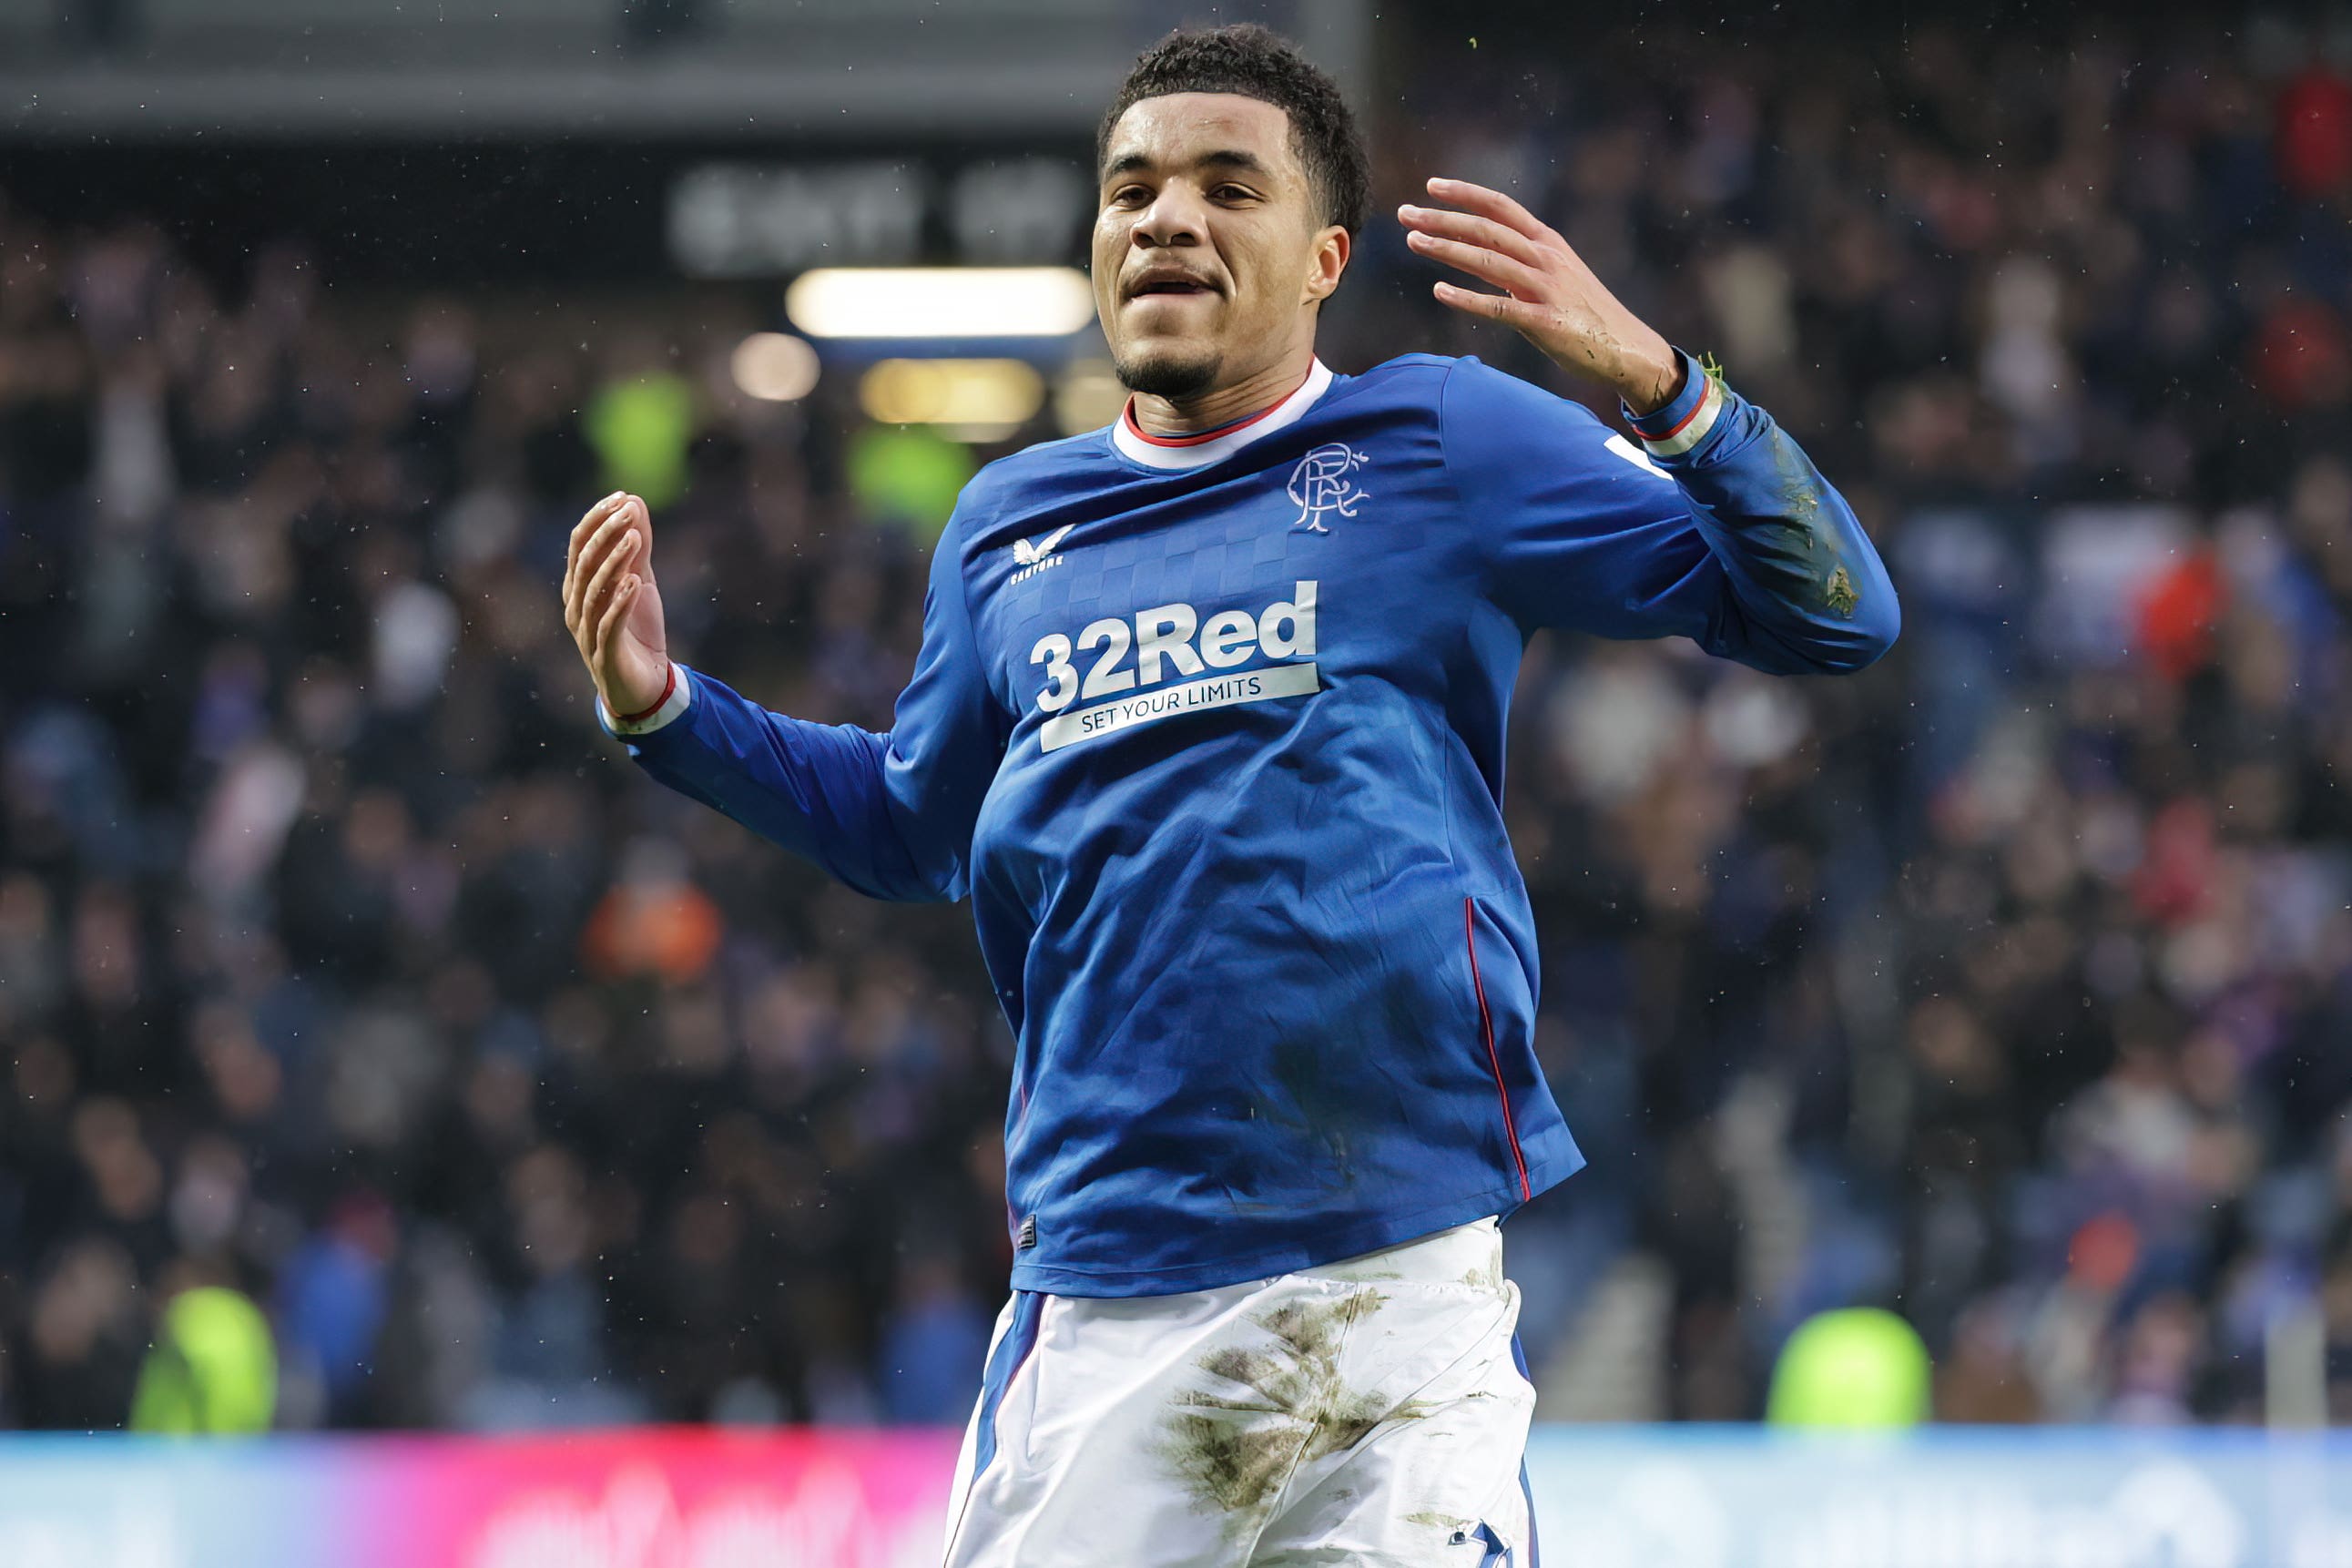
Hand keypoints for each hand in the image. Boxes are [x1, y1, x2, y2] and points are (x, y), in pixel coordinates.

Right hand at [563, 491, 670, 717]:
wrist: (644, 687)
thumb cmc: (637, 631)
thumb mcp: (641, 582)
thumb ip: (637, 548)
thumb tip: (635, 502)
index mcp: (578, 586)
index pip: (579, 545)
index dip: (598, 519)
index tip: (622, 497)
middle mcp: (576, 607)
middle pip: (584, 563)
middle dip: (606, 534)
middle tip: (629, 511)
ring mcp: (586, 632)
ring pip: (594, 591)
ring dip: (615, 562)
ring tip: (635, 539)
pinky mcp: (604, 655)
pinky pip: (608, 625)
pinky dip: (621, 602)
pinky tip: (636, 582)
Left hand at [1400, 177, 1683, 414]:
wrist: (1627, 348)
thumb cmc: (1584, 314)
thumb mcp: (1552, 276)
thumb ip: (1515, 263)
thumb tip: (1474, 252)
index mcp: (1547, 242)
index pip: (1500, 208)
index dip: (1465, 193)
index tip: (1431, 185)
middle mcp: (1546, 258)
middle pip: (1487, 230)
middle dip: (1443, 219)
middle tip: (1404, 214)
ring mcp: (1547, 289)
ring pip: (1489, 261)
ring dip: (1447, 249)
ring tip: (1412, 242)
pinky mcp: (1545, 322)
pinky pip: (1500, 307)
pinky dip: (1468, 299)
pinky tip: (1440, 291)